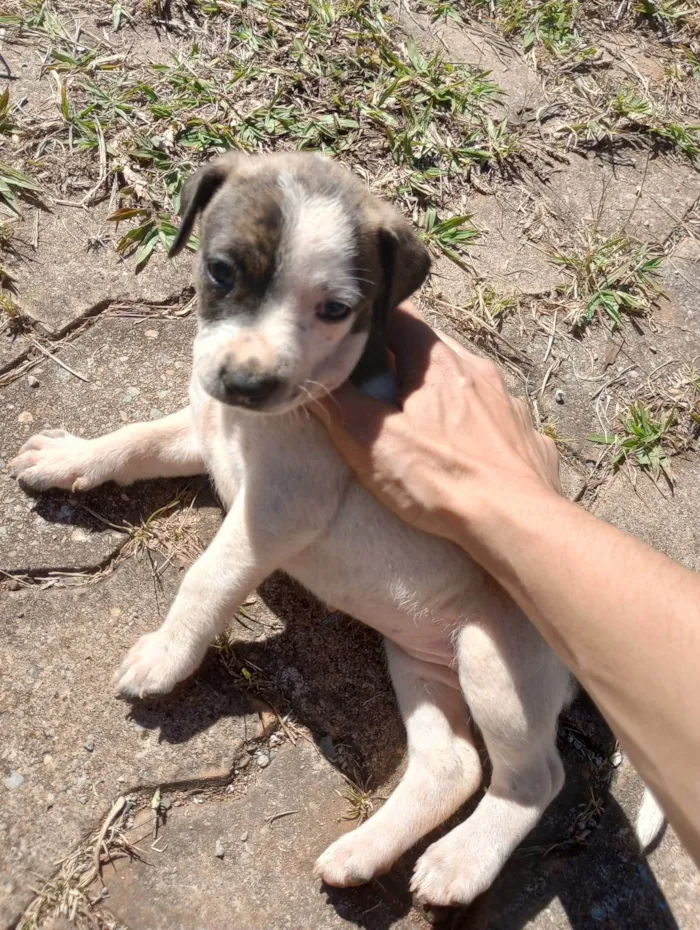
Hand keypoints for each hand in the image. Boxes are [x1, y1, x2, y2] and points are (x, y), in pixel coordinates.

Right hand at [311, 302, 559, 545]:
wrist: (514, 522)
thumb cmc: (440, 478)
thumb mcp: (370, 441)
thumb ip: (338, 404)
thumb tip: (314, 377)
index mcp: (439, 362)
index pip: (401, 316)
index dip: (370, 325)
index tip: (348, 344)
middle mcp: (479, 372)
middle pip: (433, 352)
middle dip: (403, 366)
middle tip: (377, 395)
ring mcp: (509, 404)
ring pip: (467, 386)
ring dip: (443, 397)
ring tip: (422, 428)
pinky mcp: (527, 438)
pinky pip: (496, 422)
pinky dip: (477, 430)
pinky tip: (467, 455)